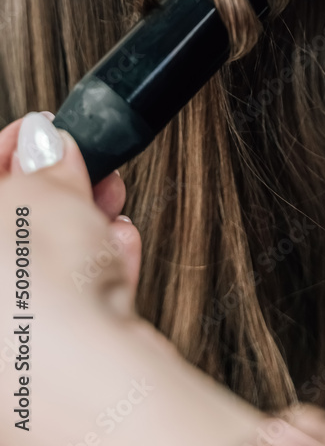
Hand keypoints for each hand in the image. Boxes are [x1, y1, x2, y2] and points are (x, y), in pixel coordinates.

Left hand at [0, 113, 263, 445]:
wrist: (93, 388)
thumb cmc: (42, 303)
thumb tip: (42, 147)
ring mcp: (5, 352)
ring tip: (109, 210)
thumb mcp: (42, 193)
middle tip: (79, 168)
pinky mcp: (36, 378)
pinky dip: (90, 277)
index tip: (39, 132)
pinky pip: (59, 311)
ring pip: (34, 272)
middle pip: (7, 232)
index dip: (11, 151)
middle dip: (49, 192)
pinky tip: (117, 251)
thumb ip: (40, 162)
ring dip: (78, 231)